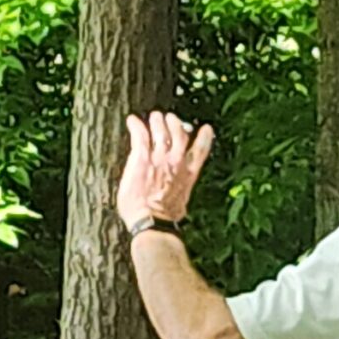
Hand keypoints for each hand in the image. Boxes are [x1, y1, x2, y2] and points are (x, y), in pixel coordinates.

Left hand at [118, 111, 214, 225]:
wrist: (152, 222)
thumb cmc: (164, 219)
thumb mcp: (180, 203)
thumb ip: (179, 192)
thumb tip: (175, 198)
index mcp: (188, 175)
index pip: (200, 150)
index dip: (204, 138)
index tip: (206, 129)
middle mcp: (176, 162)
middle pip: (180, 134)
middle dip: (176, 124)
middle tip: (171, 118)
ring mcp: (159, 159)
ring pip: (161, 131)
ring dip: (158, 122)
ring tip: (155, 117)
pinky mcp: (141, 158)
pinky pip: (140, 136)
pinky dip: (136, 126)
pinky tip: (132, 120)